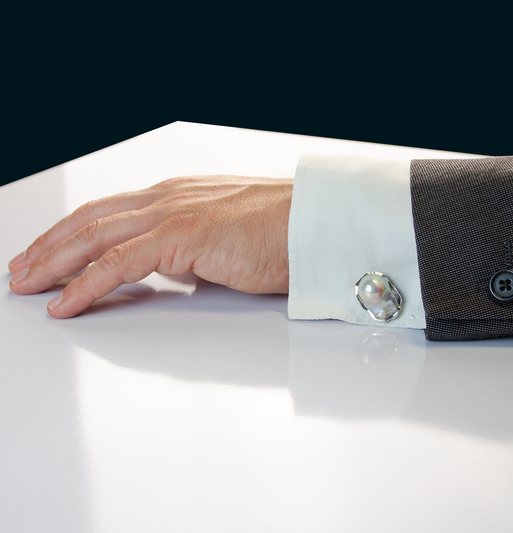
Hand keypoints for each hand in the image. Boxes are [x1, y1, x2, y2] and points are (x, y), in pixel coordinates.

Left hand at [8, 175, 293, 317]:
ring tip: (28, 285)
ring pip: (95, 238)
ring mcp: (173, 214)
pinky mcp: (183, 237)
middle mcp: (168, 198)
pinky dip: (86, 283)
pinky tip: (66, 303)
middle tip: (22, 270)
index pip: (108, 212)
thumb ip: (193, 249)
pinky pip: (119, 264)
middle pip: (91, 221)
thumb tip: (176, 268)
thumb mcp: (225, 238)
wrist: (317, 222)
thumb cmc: (282, 230)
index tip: (50, 253)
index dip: (71, 232)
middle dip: (50, 246)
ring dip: (55, 262)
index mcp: (177, 195)